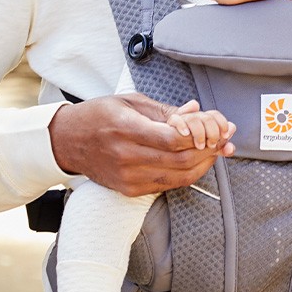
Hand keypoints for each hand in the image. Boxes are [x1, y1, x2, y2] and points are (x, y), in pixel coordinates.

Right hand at [48, 94, 226, 195]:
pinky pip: (168, 185)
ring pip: (179, 176)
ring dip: (204, 163)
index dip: (200, 135)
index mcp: (126, 129)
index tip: (215, 127)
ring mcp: (127, 177)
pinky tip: (198, 161)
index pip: (173, 139)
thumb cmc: (99, 115)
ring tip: (217, 149)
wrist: (66, 141)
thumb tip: (196, 110)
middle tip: (225, 138)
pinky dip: (189, 174)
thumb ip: (166, 110)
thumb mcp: (130, 102)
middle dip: (210, 149)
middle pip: (181, 159)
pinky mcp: (129, 190)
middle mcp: (126, 156)